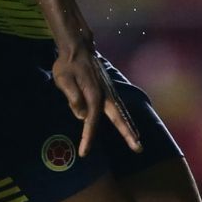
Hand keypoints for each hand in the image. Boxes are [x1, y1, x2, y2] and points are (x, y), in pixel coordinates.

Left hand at [51, 43, 140, 157]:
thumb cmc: (67, 65)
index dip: (88, 137)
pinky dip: (126, 118)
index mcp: (93, 95)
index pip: (91, 121)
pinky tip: (129, 124)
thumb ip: (73, 97)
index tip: (84, 153)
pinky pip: (119, 107)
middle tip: (138, 148)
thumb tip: (82, 116)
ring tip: (137, 141)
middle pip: (118, 118)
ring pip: (121, 113)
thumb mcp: (63, 80)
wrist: (77, 48)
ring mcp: (109, 92)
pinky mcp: (109, 90)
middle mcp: (105, 95)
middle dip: (127, 134)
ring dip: (129, 127)